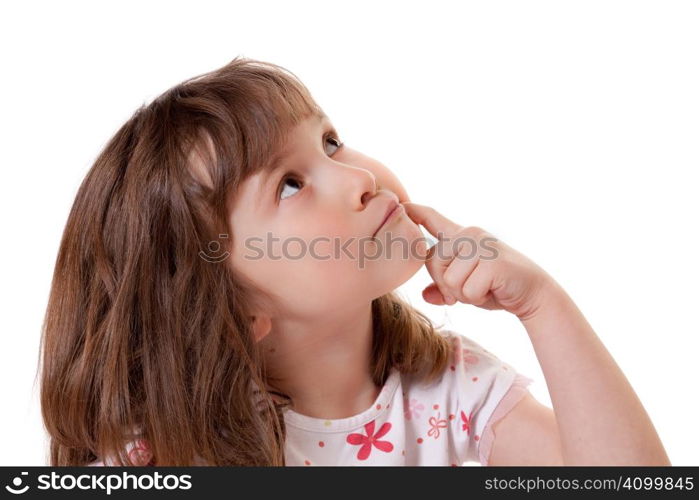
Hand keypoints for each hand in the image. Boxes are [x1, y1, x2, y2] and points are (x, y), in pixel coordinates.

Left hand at [403, 202, 556, 320]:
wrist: (534, 294)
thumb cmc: (498, 289)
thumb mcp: (466, 288)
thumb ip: (445, 288)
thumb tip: (425, 295)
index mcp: (462, 237)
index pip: (433, 219)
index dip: (415, 213)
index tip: (401, 205)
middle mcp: (470, 235)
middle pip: (432, 262)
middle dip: (447, 285)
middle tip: (473, 288)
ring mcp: (481, 246)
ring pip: (449, 279)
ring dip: (464, 294)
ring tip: (485, 287)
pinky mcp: (492, 262)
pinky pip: (466, 290)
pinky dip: (478, 298)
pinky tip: (494, 290)